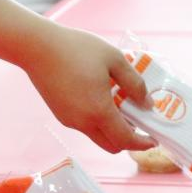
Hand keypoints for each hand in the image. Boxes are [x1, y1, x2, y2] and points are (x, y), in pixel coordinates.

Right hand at [21, 24, 155, 153]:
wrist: (37, 47)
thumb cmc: (77, 49)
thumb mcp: (114, 59)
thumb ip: (134, 83)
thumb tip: (147, 104)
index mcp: (99, 111)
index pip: (126, 140)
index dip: (142, 143)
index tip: (153, 139)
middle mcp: (83, 122)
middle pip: (112, 145)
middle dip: (128, 140)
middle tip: (138, 121)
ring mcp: (69, 120)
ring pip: (97, 135)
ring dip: (112, 128)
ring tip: (119, 101)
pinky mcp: (60, 114)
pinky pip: (84, 125)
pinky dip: (97, 120)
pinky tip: (99, 95)